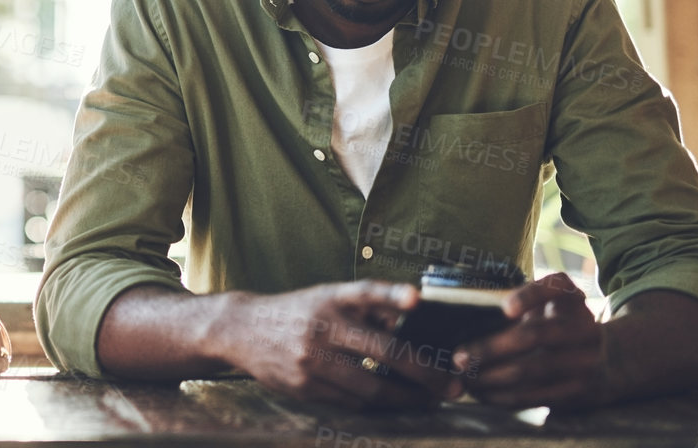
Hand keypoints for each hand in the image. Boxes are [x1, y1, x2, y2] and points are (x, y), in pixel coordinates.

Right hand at [218, 280, 458, 408]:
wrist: (242, 329)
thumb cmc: (298, 311)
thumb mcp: (326, 297)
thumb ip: (365, 307)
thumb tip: (408, 320)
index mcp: (330, 298)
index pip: (364, 292)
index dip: (390, 294)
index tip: (416, 297)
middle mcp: (322, 326)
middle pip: (382, 351)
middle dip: (425, 373)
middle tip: (454, 385)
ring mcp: (312, 360)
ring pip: (371, 388)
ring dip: (407, 398)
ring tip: (431, 401)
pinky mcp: (305, 387)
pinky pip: (352, 403)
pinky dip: (376, 405)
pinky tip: (394, 404)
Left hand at [454, 272, 606, 407]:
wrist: (611, 359)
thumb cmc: (560, 322)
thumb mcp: (551, 302)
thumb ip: (522, 301)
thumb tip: (470, 313)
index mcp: (572, 298)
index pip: (555, 287)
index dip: (529, 296)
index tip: (506, 309)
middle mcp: (584, 327)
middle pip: (536, 335)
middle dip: (491, 348)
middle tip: (460, 358)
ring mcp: (585, 361)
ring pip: (533, 370)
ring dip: (493, 377)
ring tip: (466, 378)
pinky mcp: (579, 391)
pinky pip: (537, 396)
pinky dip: (506, 397)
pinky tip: (484, 393)